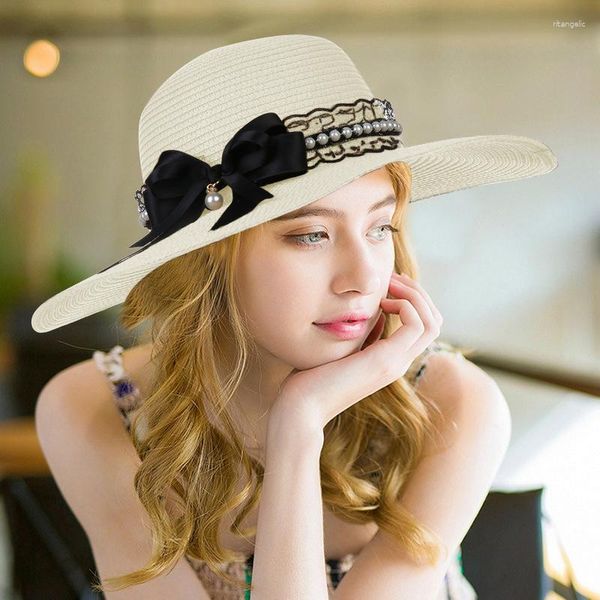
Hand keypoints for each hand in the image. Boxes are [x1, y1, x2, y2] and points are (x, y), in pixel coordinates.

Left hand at [270, 272, 442, 431]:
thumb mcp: (342, 348)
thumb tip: (373, 313)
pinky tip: (382, 301)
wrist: (301, 407)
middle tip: (393, 278)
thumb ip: (362, 334)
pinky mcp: (385, 360)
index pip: (423, 327)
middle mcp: (398, 362)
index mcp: (389, 359)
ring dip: (415, 295)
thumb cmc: (310, 379)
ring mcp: (395, 362)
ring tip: (391, 284)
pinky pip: (417, 325)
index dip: (412, 300)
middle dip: (418, 293)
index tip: (388, 285)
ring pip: (432, 322)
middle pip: (434, 321)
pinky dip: (406, 305)